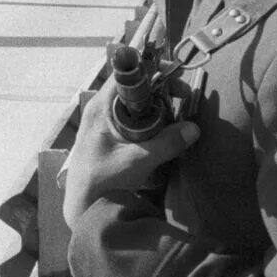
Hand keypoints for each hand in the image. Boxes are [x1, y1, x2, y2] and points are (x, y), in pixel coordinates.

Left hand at [61, 82, 197, 230]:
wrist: (83, 206)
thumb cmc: (102, 182)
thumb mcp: (136, 162)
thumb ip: (165, 144)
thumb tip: (194, 128)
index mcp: (101, 108)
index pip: (126, 75)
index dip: (153, 71)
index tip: (177, 79)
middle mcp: (100, 109)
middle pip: (134, 87)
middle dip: (161, 90)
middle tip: (184, 99)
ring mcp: (104, 121)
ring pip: (135, 103)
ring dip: (157, 107)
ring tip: (177, 117)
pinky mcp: (109, 134)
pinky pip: (133, 118)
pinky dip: (150, 120)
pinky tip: (163, 132)